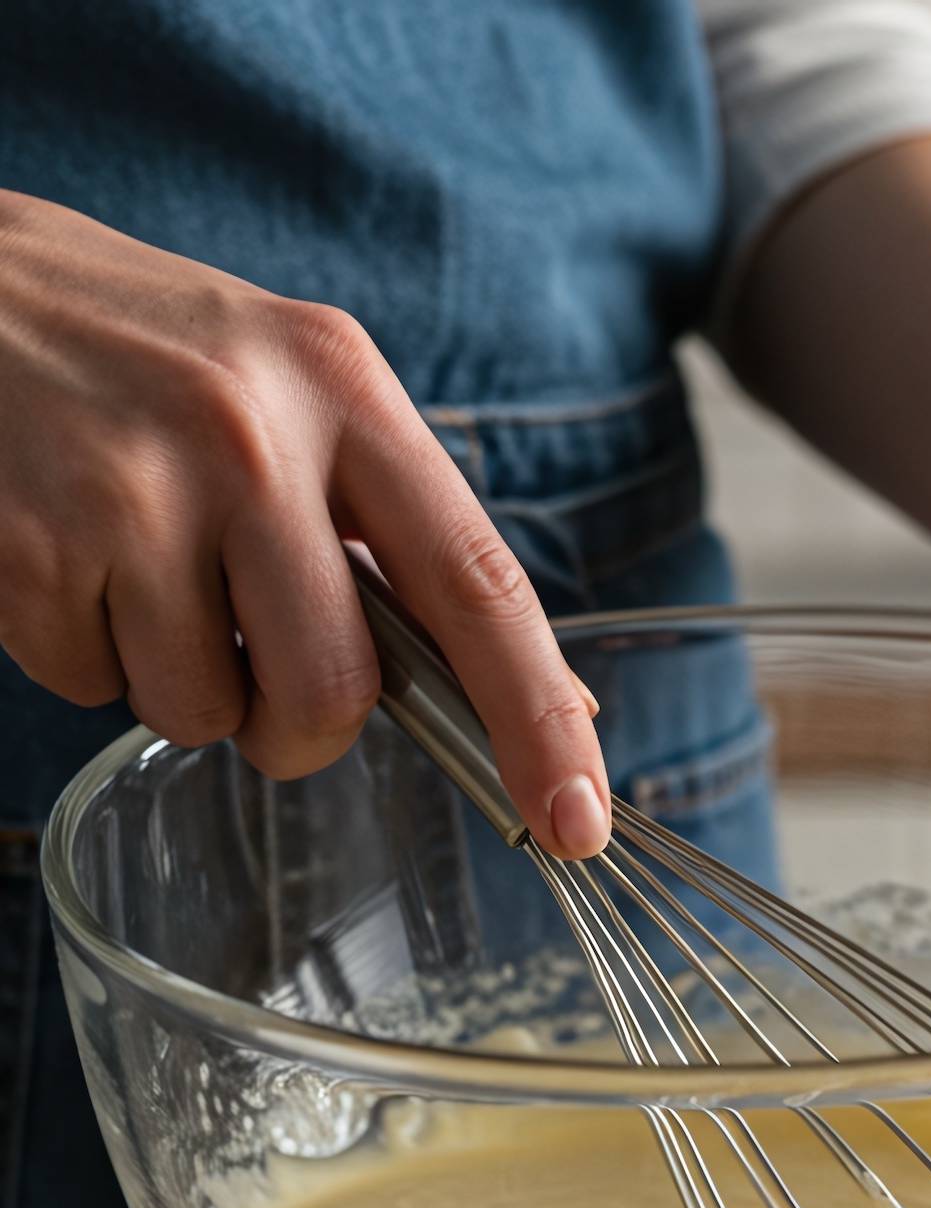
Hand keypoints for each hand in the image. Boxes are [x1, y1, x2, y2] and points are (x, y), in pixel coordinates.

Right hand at [0, 192, 608, 856]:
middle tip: (250, 662)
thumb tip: (546, 700)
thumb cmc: (149, 361)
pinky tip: (65, 556)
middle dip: (296, 726)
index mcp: (345, 392)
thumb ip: (406, 539)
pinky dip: (82, 654)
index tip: (577, 824)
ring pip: (206, 714)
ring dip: (177, 684)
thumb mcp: (296, 394)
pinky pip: (92, 690)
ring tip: (135, 569)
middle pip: (334, 693)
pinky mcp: (35, 544)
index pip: (477, 585)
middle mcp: (252, 435)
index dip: (536, 720)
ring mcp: (137, 489)